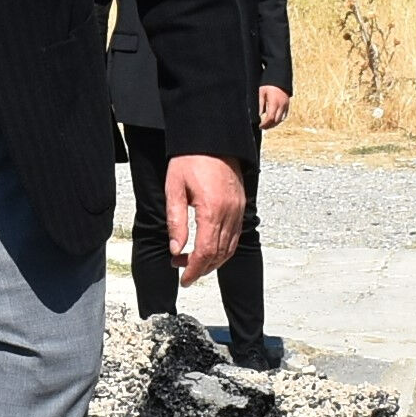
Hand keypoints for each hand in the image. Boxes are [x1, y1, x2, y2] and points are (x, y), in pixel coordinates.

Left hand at [162, 155, 248, 284]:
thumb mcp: (174, 190)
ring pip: (229, 247)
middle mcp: (229, 212)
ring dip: (212, 261)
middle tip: (182, 271)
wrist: (212, 137)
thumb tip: (176, 249)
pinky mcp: (241, 205)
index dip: (193, 270)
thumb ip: (176, 222)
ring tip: (192, 262)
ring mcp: (238, 209)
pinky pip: (235, 235)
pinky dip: (223, 248)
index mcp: (211, 210)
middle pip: (218, 254)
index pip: (204, 252)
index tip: (183, 279)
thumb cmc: (190, 159)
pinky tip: (209, 249)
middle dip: (201, 268)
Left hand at [255, 84, 288, 130]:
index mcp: (274, 103)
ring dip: (275, 123)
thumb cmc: (269, 84)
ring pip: (281, 119)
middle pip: (276, 121)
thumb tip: (260, 114)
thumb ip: (261, 104)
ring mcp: (286, 105)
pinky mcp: (287, 104)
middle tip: (263, 127)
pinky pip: (284, 115)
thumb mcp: (262, 93)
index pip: (270, 118)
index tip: (260, 126)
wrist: (279, 77)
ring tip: (268, 125)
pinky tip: (274, 120)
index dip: (265, 124)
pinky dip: (279, 119)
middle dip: (269, 126)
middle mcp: (281, 105)